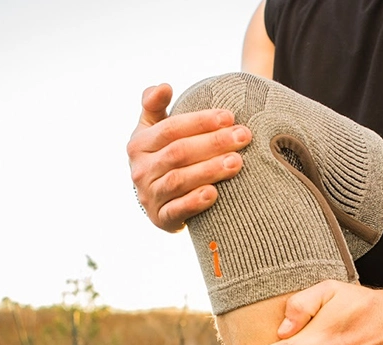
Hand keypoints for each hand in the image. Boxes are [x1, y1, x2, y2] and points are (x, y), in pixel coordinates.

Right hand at [126, 83, 251, 231]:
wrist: (158, 199)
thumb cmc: (162, 155)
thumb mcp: (153, 128)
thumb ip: (155, 105)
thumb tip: (164, 86)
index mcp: (139, 144)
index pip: (170, 129)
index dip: (200, 122)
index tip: (230, 116)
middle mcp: (140, 170)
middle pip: (178, 153)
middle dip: (213, 143)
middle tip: (243, 136)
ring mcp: (149, 196)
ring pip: (179, 180)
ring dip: (209, 170)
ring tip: (237, 162)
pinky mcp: (160, 218)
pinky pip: (177, 211)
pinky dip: (195, 202)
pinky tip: (215, 193)